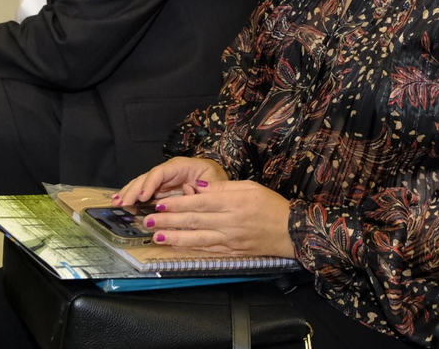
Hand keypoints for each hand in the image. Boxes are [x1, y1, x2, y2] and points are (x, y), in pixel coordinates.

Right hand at [116, 156, 228, 205]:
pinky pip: (143, 191)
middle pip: (146, 177)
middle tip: (122, 203)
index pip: (161, 172)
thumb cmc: (214, 177)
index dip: (150, 183)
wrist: (214, 177)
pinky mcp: (158, 189)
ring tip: (116, 203)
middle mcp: (167, 171)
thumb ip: (202, 187)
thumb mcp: (213, 181)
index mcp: (180, 166)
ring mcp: (161, 180)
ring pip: (141, 183)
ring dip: (128, 192)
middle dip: (133, 190)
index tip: (143, 196)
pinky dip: (131, 196)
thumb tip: (189, 190)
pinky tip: (120, 201)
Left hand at [142, 180, 294, 256]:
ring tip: (155, 235)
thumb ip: (223, 187)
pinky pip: (207, 249)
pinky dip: (190, 247)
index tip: (160, 204)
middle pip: (194, 221)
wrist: (290, 232)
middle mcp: (230, 222)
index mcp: (234, 202)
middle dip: (169, 221)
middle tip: (148, 220)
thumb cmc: (271, 205)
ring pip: (197, 238)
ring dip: (174, 237)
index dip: (178, 204)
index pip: (200, 203)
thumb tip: (197, 187)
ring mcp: (230, 240)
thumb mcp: (250, 186)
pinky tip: (176, 246)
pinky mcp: (231, 252)